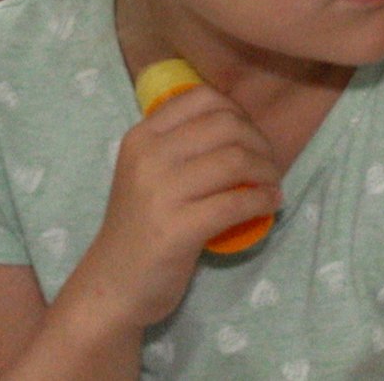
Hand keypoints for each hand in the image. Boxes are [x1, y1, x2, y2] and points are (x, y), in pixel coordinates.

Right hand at [65, 87, 279, 330]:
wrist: (112, 285)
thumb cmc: (141, 226)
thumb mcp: (149, 172)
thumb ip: (182, 143)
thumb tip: (242, 121)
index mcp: (141, 137)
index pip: (203, 98)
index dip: (239, 113)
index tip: (249, 137)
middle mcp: (147, 157)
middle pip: (227, 126)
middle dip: (260, 143)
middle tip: (268, 165)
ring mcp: (160, 193)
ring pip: (237, 160)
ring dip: (267, 171)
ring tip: (271, 185)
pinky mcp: (176, 229)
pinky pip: (237, 202)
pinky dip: (264, 200)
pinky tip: (270, 204)